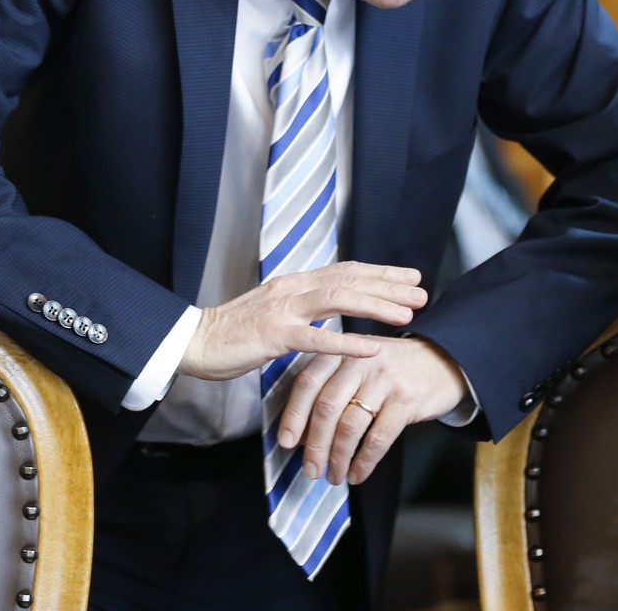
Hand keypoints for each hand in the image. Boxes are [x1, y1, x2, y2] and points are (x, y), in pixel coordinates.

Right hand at [178, 262, 426, 380]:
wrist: (194, 341)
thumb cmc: (237, 330)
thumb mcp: (277, 309)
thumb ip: (306, 304)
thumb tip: (337, 302)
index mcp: (296, 282)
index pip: (347, 270)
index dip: (382, 273)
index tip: (412, 277)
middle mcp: (293, 288)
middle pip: (350, 279)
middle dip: (390, 286)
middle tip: (422, 293)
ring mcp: (283, 309)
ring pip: (339, 300)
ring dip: (376, 306)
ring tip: (406, 315)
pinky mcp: (273, 335)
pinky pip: (316, 337)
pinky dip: (346, 340)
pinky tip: (372, 347)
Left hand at [278, 336, 468, 485]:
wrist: (445, 359)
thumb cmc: (393, 368)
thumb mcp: (360, 362)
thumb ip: (332, 385)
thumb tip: (302, 432)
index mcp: (343, 350)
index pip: (308, 382)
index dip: (294, 415)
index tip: (286, 443)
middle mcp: (361, 360)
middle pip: (327, 407)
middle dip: (315, 445)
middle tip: (311, 470)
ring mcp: (385, 379)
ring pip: (350, 426)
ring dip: (338, 458)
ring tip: (334, 476)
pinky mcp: (406, 399)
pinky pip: (378, 438)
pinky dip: (364, 461)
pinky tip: (358, 473)